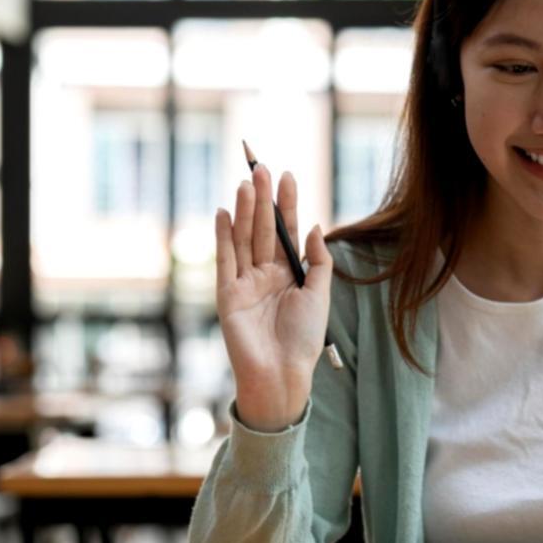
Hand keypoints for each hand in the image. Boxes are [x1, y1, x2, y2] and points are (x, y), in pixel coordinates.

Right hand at [215, 164, 332, 432]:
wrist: (281, 374)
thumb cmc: (303, 339)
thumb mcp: (320, 294)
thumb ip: (318, 260)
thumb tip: (315, 226)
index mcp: (289, 274)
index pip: (287, 231)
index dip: (287, 204)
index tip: (288, 175)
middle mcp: (265, 274)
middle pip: (263, 229)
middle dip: (264, 200)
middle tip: (263, 168)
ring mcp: (244, 283)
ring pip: (244, 239)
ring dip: (244, 211)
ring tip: (246, 183)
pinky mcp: (227, 295)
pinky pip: (224, 260)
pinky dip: (223, 237)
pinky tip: (223, 213)